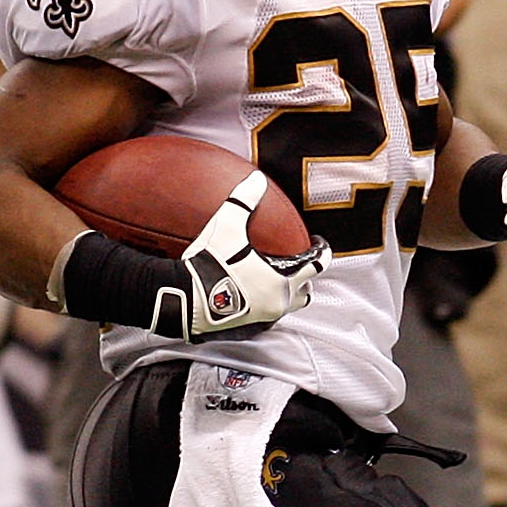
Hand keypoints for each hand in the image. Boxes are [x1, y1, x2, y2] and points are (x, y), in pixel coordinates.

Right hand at [181, 169, 323, 336]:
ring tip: (274, 279)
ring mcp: (263, 318)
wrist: (184, 300)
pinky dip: (265, 304)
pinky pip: (266, 316)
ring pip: (286, 307)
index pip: (317, 265)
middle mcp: (278, 302)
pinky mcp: (247, 328)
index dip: (321, 251)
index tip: (317, 243)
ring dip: (286, 293)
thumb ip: (244, 200)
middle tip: (296, 263)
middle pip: (305, 291)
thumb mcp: (226, 227)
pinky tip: (250, 293)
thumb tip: (256, 179)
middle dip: (305, 277)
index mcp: (282, 280)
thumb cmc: (208, 266)